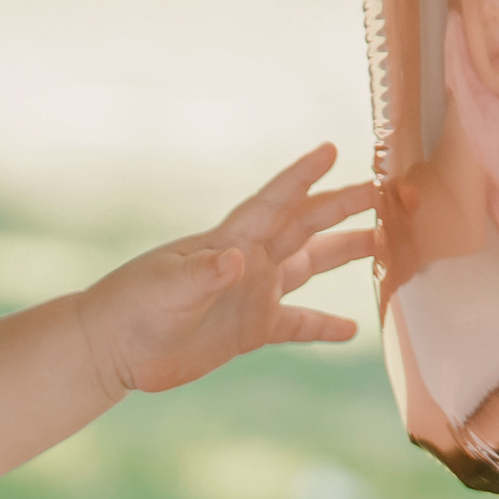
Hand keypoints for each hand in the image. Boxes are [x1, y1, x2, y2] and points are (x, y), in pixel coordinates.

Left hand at [75, 147, 379, 396]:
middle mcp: (249, 262)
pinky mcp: (249, 330)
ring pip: (310, 266)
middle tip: (385, 191)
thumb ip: (202, 275)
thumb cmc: (132, 308)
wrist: (113, 347)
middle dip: (343, 206)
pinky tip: (353, 329)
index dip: (302, 177)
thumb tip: (237, 262)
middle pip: (305, 226)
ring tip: (384, 244)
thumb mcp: (166, 289)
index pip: (274, 203)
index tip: (331, 150)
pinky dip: (324, 326)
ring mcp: (252, 294)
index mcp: (230, 241)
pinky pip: (297, 323)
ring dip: (344, 254)